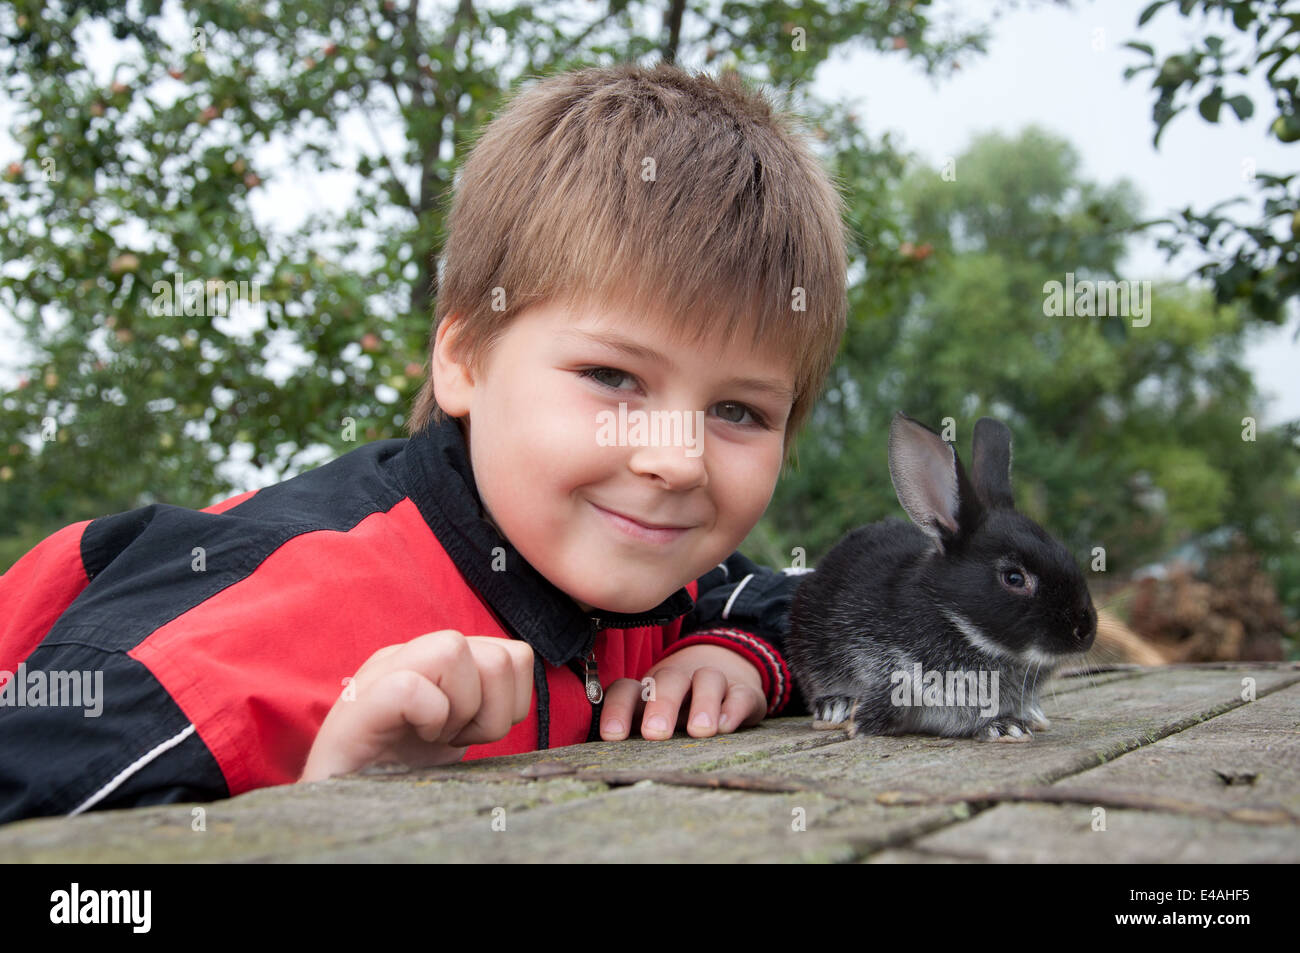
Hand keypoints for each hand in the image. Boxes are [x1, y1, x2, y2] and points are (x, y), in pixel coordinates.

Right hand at [299, 630, 533, 782]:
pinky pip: (411, 688)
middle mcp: (409, 654)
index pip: (513, 654)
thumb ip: (484, 695)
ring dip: (460, 710)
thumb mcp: (453, 728)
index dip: (511, 702)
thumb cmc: (400, 770)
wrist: (340, 806)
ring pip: (454, 651)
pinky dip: (428, 718)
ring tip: (436, 736)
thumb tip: (522, 674)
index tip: (477, 732)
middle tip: (456, 738)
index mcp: (436, 658)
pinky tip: (418, 740)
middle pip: (494, 654)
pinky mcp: (358, 706)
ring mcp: (380, 675)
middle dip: (491, 710)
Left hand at [598, 643, 766, 741]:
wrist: (728, 671)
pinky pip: (740, 694)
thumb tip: (604, 755)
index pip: (628, 690)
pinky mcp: (743, 692)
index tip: (612, 736)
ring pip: (707, 679)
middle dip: (661, 705)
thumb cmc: (680, 705)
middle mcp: (679, 680)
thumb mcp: (654, 714)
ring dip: (702, 703)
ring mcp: (713, 682)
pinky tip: (726, 726)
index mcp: (650, 688)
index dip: (617, 708)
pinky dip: (733, 709)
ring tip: (700, 732)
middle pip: (668, 680)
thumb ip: (632, 728)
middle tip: (656, 733)